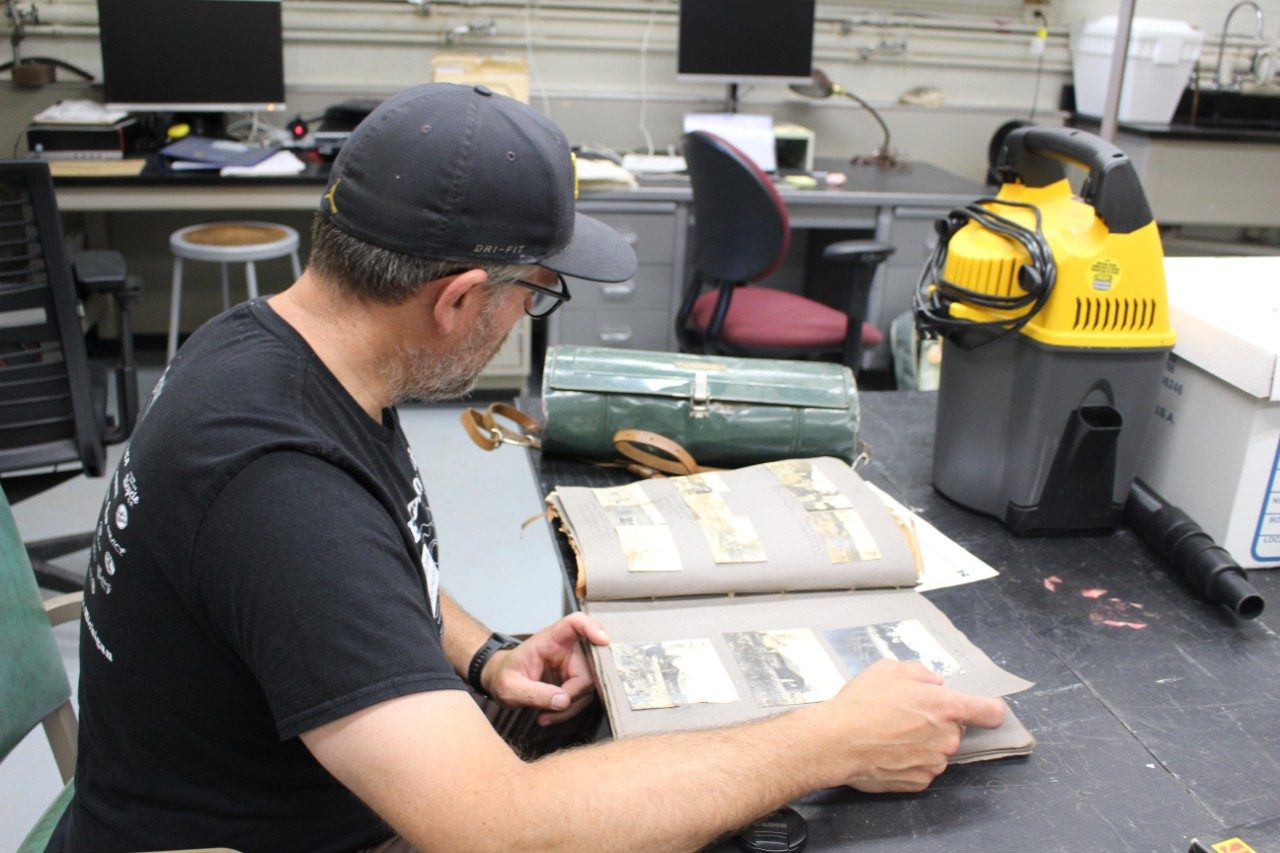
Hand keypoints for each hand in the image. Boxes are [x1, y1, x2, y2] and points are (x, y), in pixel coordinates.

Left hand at [481, 613, 609, 725]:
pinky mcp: (574, 682)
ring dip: (568, 707)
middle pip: (589, 666)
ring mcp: (573, 666)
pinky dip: (566, 711)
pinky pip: (581, 698)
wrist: (500, 684)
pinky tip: (547, 716)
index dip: (592, 627)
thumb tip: (563, 701)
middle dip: (574, 693)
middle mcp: (567, 650)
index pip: (575, 623)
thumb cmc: (503, 676)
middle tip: (551, 709)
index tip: (603, 640)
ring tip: (544, 716)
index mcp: (551, 639)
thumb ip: (534, 693)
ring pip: (588, 687)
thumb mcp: (510, 687)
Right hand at [815, 659, 1005, 792]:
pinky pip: (923, 768)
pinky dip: (910, 761)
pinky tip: (887, 752)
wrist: (836, 741)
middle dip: (938, 723)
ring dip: (923, 743)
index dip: (987, 709)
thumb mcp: (888, 670)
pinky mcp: (919, 782)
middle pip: (956, 730)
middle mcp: (947, 738)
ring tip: (891, 735)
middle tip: (906, 716)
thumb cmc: (862, 703)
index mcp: (946, 706)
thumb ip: (919, 673)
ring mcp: (935, 763)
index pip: (990, 712)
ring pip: (938, 750)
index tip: (981, 710)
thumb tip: (933, 683)